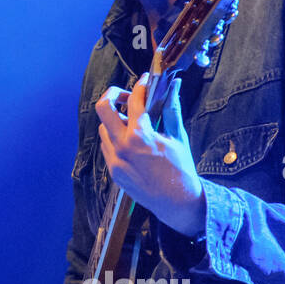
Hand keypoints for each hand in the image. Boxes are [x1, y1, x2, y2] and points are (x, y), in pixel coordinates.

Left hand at [94, 75, 205, 237]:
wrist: (177, 202)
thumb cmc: (181, 168)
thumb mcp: (178, 137)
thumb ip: (171, 109)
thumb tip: (174, 86)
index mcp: (141, 135)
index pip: (134, 100)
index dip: (141, 86)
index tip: (146, 81)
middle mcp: (122, 146)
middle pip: (103, 108)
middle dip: (114, 95)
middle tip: (128, 96)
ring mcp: (115, 160)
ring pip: (103, 128)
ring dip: (115, 120)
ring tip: (133, 122)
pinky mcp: (113, 171)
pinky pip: (107, 146)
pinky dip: (115, 138)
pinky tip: (131, 141)